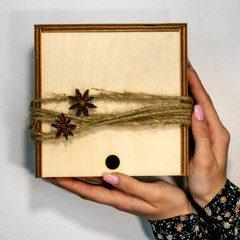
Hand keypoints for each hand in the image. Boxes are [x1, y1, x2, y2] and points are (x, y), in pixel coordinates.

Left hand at [46, 173, 191, 220]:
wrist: (177, 213)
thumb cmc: (167, 203)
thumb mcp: (151, 193)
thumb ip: (130, 185)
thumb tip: (109, 176)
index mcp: (120, 199)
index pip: (90, 192)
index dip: (72, 185)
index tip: (56, 177)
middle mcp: (116, 197)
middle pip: (86, 191)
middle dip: (67, 183)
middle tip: (52, 175)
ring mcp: (119, 194)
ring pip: (92, 187)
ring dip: (76, 181)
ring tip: (63, 173)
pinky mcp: (124, 190)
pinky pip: (102, 184)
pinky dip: (90, 179)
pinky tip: (88, 173)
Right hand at [187, 61, 229, 206]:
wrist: (211, 194)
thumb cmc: (208, 180)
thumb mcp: (206, 159)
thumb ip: (202, 134)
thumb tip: (196, 110)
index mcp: (217, 132)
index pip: (206, 104)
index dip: (197, 86)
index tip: (189, 71)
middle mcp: (212, 129)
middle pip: (202, 102)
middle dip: (194, 84)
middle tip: (184, 69)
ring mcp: (205, 132)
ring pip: (196, 108)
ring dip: (189, 93)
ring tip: (180, 80)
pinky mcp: (198, 137)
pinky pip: (191, 118)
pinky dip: (185, 106)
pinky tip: (178, 102)